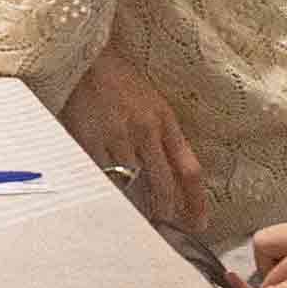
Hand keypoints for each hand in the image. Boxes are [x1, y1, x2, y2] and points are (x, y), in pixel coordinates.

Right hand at [59, 52, 209, 233]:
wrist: (86, 55)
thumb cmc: (119, 80)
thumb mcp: (151, 103)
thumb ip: (162, 136)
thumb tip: (170, 177)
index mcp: (165, 121)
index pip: (189, 169)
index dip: (196, 201)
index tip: (200, 224)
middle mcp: (145, 129)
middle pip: (163, 185)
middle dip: (166, 214)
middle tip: (164, 232)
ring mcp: (116, 135)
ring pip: (133, 186)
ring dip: (136, 210)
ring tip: (135, 225)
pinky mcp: (87, 138)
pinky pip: (100, 177)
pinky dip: (106, 194)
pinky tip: (106, 204)